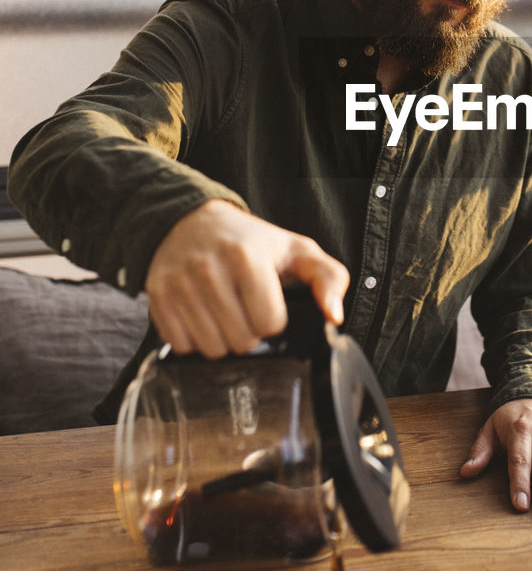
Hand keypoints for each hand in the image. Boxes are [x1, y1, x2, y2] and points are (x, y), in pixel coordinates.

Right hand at [145, 199, 349, 357]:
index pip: (270, 323)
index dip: (274, 319)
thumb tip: (334, 315)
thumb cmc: (250, 241)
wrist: (192, 221)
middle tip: (245, 309)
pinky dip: (194, 339)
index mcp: (247, 256)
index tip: (268, 303)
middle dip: (249, 332)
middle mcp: (209, 269)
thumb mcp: (296, 250)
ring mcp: (179, 283)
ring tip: (225, 313)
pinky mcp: (158, 296)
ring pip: (212, 349)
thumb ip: (328, 278)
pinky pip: (181, 345)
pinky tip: (202, 315)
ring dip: (223, 339)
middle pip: (242, 342)